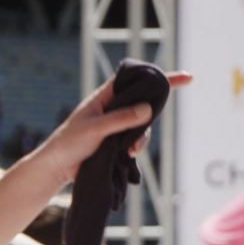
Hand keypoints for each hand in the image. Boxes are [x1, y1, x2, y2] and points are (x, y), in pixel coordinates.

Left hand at [27, 72, 192, 181]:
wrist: (57, 168)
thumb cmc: (69, 143)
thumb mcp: (95, 129)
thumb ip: (121, 119)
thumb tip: (147, 108)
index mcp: (105, 97)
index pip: (134, 79)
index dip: (159, 77)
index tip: (186, 78)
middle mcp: (113, 108)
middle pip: (144, 102)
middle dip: (154, 112)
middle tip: (158, 120)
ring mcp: (116, 125)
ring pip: (142, 125)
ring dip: (141, 136)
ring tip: (129, 150)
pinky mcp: (116, 141)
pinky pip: (136, 140)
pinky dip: (136, 147)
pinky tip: (127, 155)